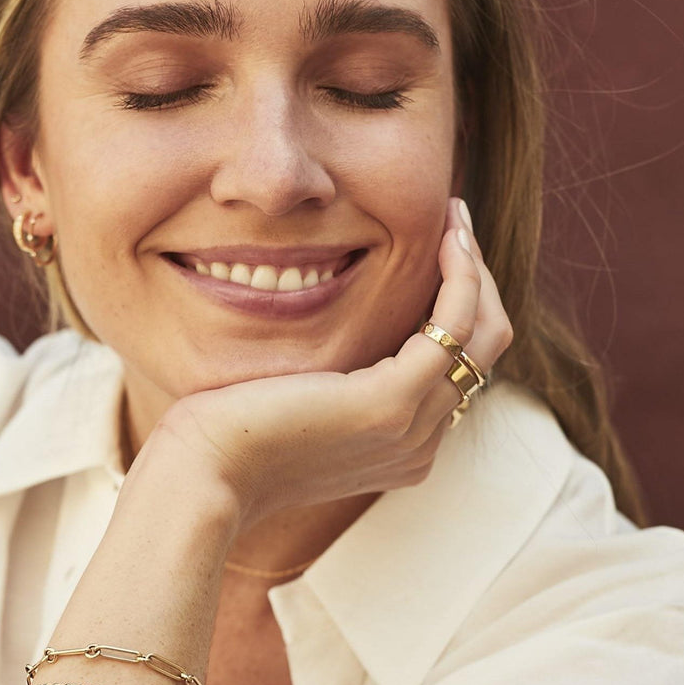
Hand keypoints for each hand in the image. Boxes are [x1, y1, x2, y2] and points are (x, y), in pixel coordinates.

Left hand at [151, 198, 511, 531]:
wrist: (200, 471)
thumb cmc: (223, 434)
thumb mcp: (287, 407)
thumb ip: (322, 384)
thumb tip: (322, 342)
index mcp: (399, 450)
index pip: (455, 368)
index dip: (455, 302)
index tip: (436, 247)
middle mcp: (418, 445)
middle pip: (482, 349)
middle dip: (476, 278)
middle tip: (454, 220)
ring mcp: (411, 428)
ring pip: (482, 334)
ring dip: (475, 266)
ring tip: (454, 213)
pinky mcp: (391, 404)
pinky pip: (456, 325)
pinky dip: (462, 274)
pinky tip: (443, 236)